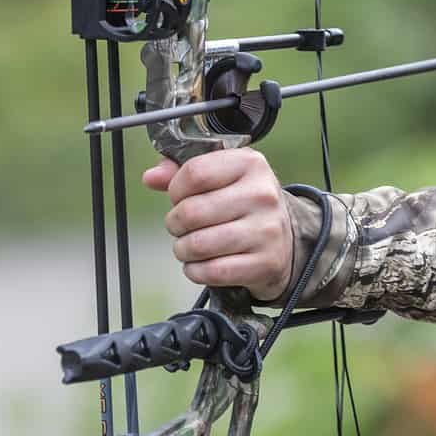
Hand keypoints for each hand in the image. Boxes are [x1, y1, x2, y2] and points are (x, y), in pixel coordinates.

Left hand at [142, 148, 293, 301]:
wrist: (285, 241)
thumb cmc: (243, 204)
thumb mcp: (220, 177)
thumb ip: (182, 172)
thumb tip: (151, 177)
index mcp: (250, 164)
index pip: (194, 173)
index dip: (175, 189)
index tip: (179, 197)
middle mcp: (262, 194)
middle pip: (191, 211)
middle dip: (174, 223)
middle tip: (180, 226)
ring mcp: (266, 230)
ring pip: (198, 244)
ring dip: (183, 249)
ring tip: (189, 246)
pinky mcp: (265, 263)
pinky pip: (212, 272)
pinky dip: (196, 271)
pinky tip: (200, 264)